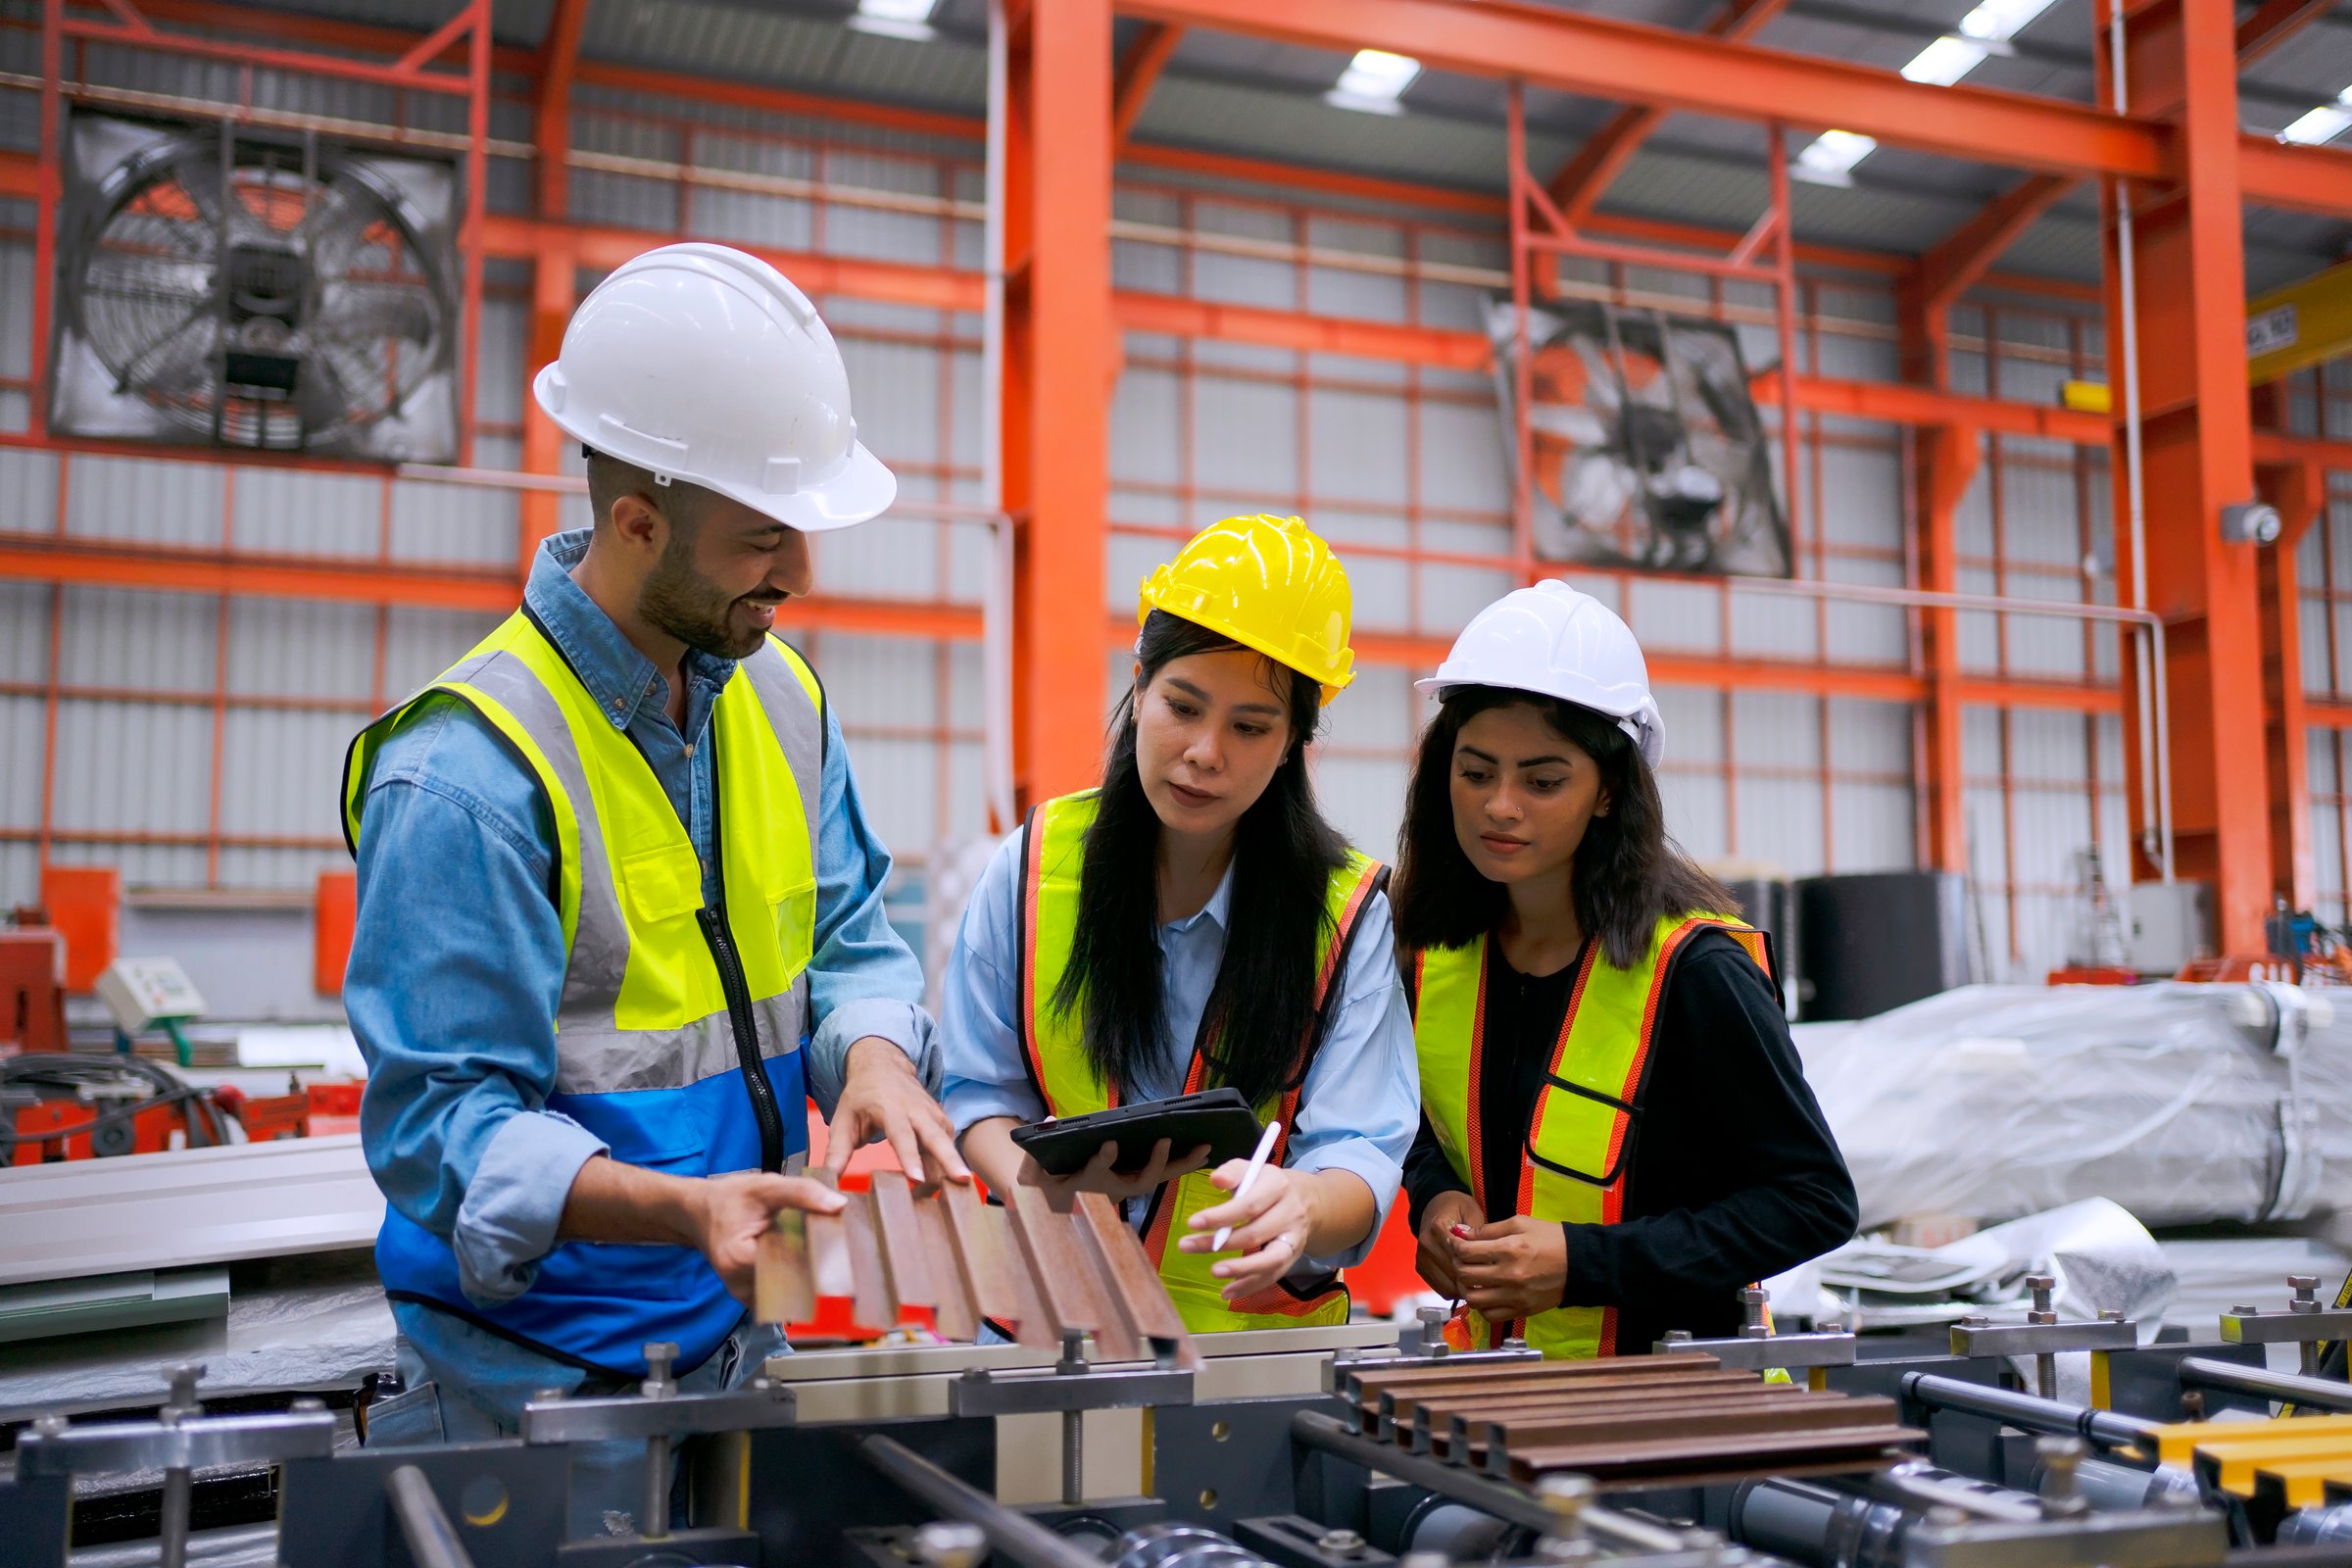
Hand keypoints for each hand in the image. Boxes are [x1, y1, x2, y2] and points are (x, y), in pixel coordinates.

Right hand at [690, 1172, 845, 1304]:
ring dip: (806, 1275)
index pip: (791, 1268)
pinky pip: (780, 1294)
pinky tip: (802, 1261)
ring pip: (787, 1292)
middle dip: (816, 1268)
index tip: (839, 1246)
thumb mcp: (765, 1186)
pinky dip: (793, 1279)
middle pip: (791, 1284)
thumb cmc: (730, 1198)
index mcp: (740, 1259)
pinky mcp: (750, 1296)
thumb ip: (802, 1193)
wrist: (700, 1211)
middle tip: (835, 1250)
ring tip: (820, 1253)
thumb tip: (839, 1205)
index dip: (818, 1257)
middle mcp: (740, 1285)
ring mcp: (744, 1295)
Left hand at [824, 1037, 969, 1191]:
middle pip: (936, 1136)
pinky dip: (950, 1160)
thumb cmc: (860, 1096)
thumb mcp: (842, 1121)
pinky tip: (949, 1182)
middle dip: (949, 1159)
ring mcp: (931, 1112)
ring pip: (946, 1140)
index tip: (917, 1180)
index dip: (910, 1158)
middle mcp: (915, 1109)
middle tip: (962, 1181)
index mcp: (889, 1107)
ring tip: (957, 1190)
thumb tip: (828, 1180)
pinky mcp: (940, 1119)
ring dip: (952, 1165)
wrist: (882, 1065)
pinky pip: (948, 1141)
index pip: (902, 1135)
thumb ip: (837, 1151)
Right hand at [1022, 1136, 1210, 1203]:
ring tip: (1203, 1147)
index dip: (1103, 1160)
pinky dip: (1181, 1164)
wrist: (1055, 1208)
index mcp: (1086, 1184)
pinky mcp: (1136, 1180)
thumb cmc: (1046, 1187)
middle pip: (1139, 1180)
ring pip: (1157, 1178)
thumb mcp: (1034, 1175)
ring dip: (1180, 1164)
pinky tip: (1202, 1152)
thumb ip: (1037, 1155)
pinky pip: (1162, 1174)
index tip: (1109, 1145)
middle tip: (1167, 1140)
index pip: (1095, 1173)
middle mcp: (1111, 1189)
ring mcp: (1126, 1186)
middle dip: (1156, 1163)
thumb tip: (1050, 1120)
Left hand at [1177, 1160, 1317, 1301]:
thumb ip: (1232, 1172)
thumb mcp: (1253, 1170)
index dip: (1221, 1215)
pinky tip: (1227, 1292)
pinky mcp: (1292, 1258)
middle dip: (1220, 1243)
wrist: (1307, 1200)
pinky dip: (1250, 1286)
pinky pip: (1272, 1276)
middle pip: (1255, 1233)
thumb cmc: (1268, 1185)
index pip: (1249, 1205)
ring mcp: (1294, 1239)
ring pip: (1271, 1259)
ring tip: (1214, 1272)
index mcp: (1278, 1187)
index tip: (1192, 1223)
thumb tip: (1215, 1179)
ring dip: (1241, 1269)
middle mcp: (1291, 1214)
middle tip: (1187, 1246)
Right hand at [1415, 1190, 1481, 1298]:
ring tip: (1479, 1283)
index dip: (1478, 1266)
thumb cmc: (1457, 1208)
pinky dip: (1455, 1290)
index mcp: (1438, 1227)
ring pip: (1447, 1286)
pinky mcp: (1420, 1267)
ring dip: (1465, 1289)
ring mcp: (1421, 1257)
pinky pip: (1441, 1289)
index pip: (1460, 1257)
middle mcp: (1426, 1243)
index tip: (1493, 1268)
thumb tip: (1489, 1259)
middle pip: (1454, 1274)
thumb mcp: (1473, 1212)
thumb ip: (1479, 1234)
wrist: (1436, 1205)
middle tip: (1491, 1281)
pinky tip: (1467, 1283)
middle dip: (1474, 1280)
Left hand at [1450, 1214, 1567, 1321]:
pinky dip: (1481, 1307)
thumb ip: (1489, 1229)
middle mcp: (1510, 1275)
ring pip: (1474, 1300)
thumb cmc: (1551, 1239)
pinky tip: (1484, 1294)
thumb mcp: (1521, 1223)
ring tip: (1471, 1279)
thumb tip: (1463, 1235)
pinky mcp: (1522, 1310)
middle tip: (1460, 1259)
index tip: (1455, 1242)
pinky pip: (1490, 1315)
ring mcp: (1515, 1296)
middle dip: (1457, 1265)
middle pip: (1465, 1276)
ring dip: (1466, 1288)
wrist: (1580, 1264)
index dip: (1454, 1245)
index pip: (1466, 1252)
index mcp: (1509, 1249)